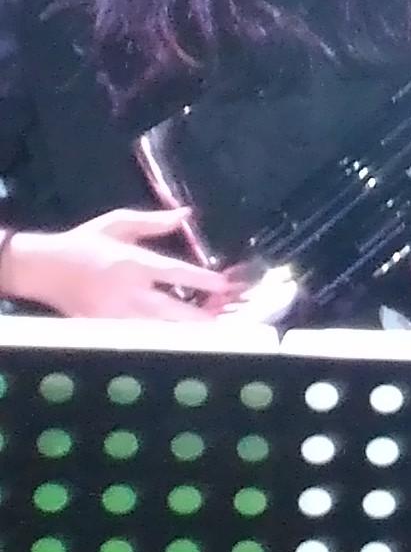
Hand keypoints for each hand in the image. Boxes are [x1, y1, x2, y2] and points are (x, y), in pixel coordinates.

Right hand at [0, 208, 236, 320]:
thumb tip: (186, 215)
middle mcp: (128, 291)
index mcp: (133, 263)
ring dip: (185, 329)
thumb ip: (153, 221)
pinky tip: (182, 336)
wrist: (43, 268)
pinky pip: (140, 335)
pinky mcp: (106, 326)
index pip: (175, 273)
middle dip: (201, 315)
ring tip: (214, 328)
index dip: (202, 279)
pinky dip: (163, 336)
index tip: (225, 284)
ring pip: (158, 327)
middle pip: (171, 309)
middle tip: (227, 316)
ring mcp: (116, 312)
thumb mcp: (117, 224)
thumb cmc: (83, 243)